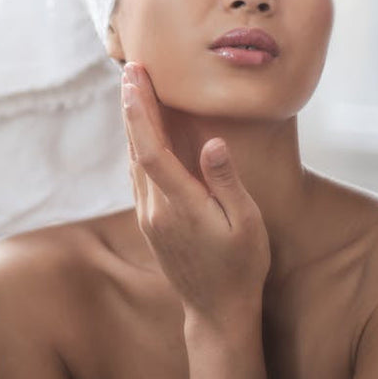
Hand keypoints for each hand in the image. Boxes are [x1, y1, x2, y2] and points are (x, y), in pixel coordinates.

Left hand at [121, 62, 270, 328]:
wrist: (216, 311)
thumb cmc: (241, 267)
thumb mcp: (246, 226)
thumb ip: (227, 183)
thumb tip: (213, 143)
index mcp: (180, 205)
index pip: (151, 150)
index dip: (140, 112)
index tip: (136, 80)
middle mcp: (155, 208)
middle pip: (136, 147)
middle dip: (133, 105)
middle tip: (131, 68)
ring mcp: (149, 216)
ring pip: (133, 159)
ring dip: (132, 122)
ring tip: (133, 88)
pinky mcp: (150, 221)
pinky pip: (137, 173)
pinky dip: (137, 143)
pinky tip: (140, 129)